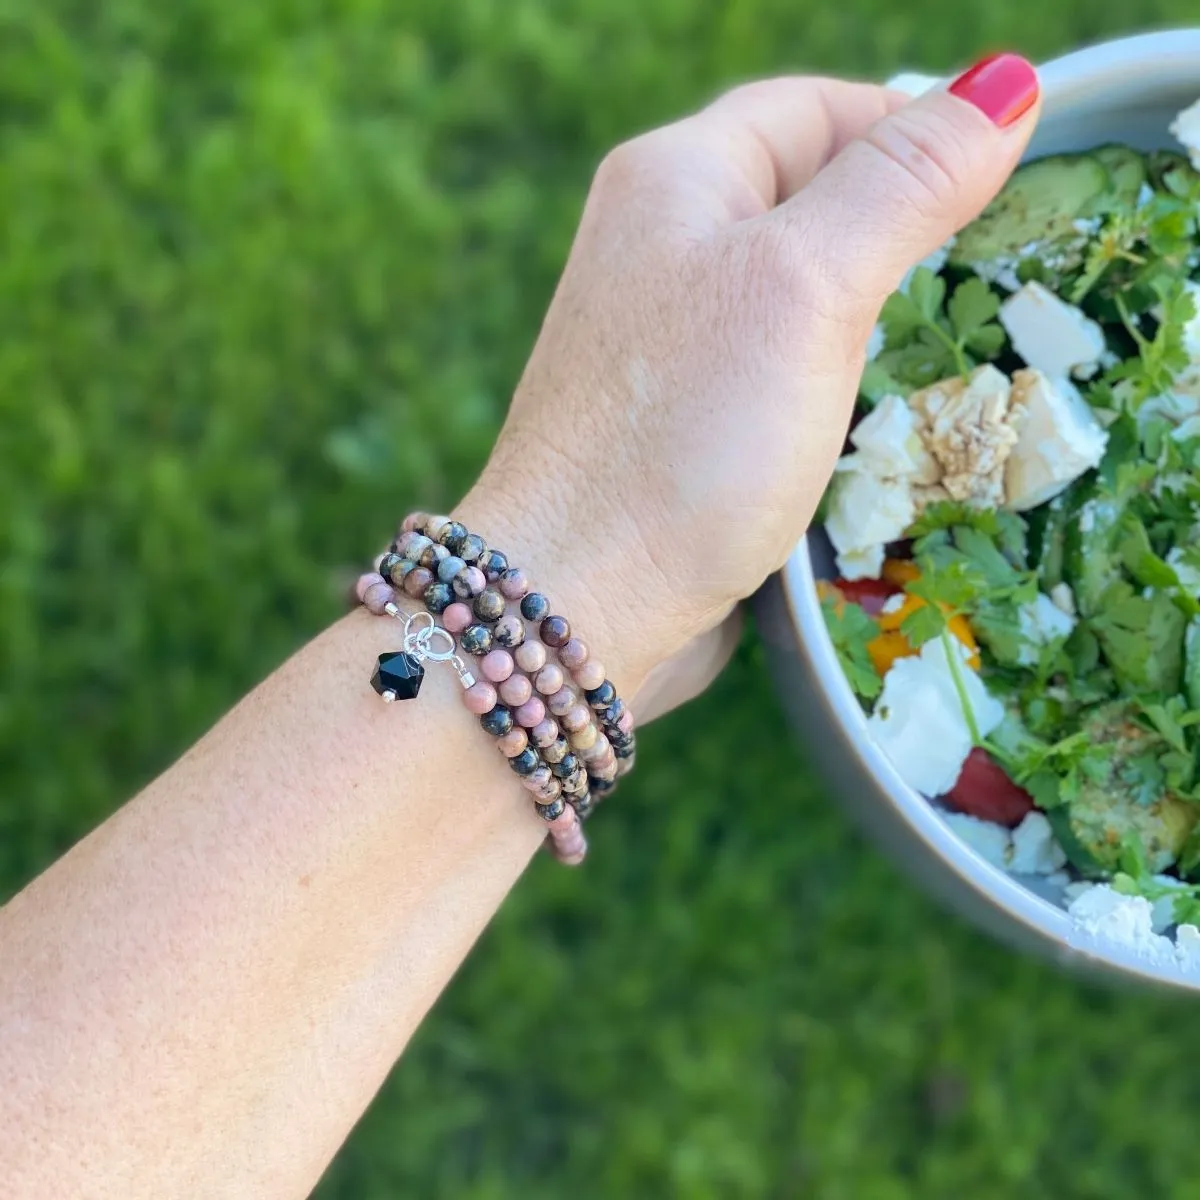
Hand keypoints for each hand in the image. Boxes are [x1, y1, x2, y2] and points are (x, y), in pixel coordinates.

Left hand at [458, 56, 1039, 718]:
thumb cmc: (684, 438)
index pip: (816, 109)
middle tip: (984, 275)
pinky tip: (871, 417)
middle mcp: (655, 249)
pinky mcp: (677, 423)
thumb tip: (1004, 84)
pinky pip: (774, 373)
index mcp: (674, 179)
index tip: (1003, 181)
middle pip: (805, 200)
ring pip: (793, 296)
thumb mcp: (803, 289)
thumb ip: (901, 184)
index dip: (912, 127)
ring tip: (940, 348)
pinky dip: (831, 384)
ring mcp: (662, 342)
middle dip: (896, 228)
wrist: (579, 600)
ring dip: (869, 315)